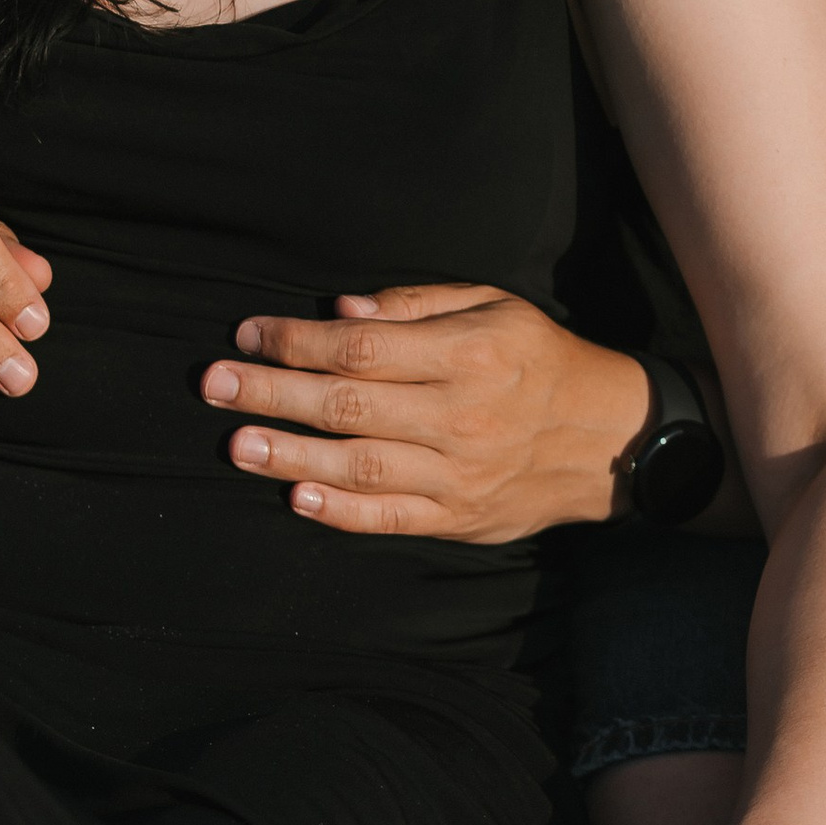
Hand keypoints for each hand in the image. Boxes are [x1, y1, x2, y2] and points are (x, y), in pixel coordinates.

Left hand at [198, 282, 651, 539]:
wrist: (610, 438)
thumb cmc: (540, 359)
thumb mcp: (494, 306)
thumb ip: (415, 305)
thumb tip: (340, 312)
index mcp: (467, 354)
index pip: (361, 348)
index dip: (297, 341)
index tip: (249, 333)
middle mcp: (460, 416)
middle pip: (348, 404)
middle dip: (273, 393)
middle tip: (215, 384)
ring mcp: (459, 474)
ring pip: (359, 465)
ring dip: (291, 455)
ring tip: (237, 444)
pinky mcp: (459, 519)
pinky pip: (390, 518)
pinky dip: (341, 512)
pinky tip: (296, 498)